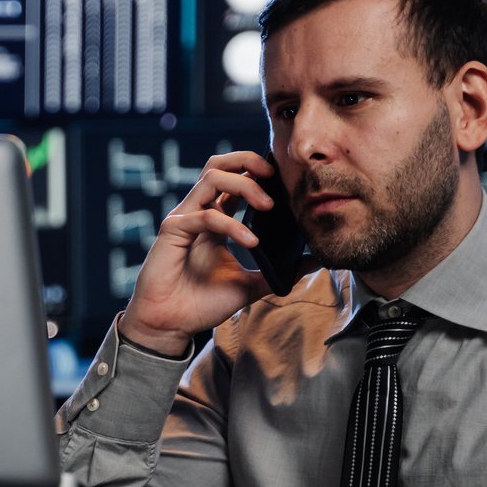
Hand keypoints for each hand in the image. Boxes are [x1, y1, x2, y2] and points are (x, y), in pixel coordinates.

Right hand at [120, 151, 278, 354]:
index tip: (285, 181)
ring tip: (268, 206)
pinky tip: (251, 242)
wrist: (170, 326)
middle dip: (248, 161)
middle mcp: (198, 213)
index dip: (258, 172)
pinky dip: (232, 225)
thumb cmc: (202, 305)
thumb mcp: (249, 286)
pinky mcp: (172, 231)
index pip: (235, 180)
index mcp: (215, 221)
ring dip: (244, 185)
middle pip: (219, 165)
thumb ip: (278, 273)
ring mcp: (184, 219)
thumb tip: (315, 261)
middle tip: (275, 175)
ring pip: (213, 178)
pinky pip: (205, 216)